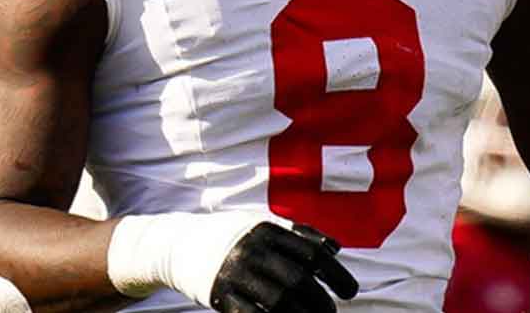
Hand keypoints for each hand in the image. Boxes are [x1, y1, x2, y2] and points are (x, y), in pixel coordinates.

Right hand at [209, 223, 358, 312]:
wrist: (179, 243)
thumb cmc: (232, 235)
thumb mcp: (263, 225)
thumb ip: (298, 234)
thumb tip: (335, 248)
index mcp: (266, 230)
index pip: (311, 253)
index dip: (336, 274)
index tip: (350, 292)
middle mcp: (251, 250)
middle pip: (297, 281)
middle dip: (321, 303)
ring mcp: (234, 274)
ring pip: (277, 303)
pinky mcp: (218, 296)